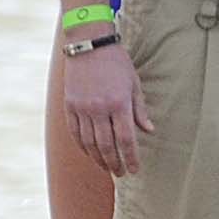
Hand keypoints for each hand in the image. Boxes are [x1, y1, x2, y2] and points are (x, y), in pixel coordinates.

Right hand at [64, 41, 152, 174]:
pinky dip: (82, 146)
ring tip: (106, 167)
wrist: (88, 44)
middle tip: (120, 173)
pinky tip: (90, 153)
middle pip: (107, 145)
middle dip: (115, 163)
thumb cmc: (116, 62)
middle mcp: (99, 108)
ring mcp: (82, 108)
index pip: (126, 139)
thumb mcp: (133, 83)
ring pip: (89, 143)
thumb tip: (149, 131)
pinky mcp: (69, 105)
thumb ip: (140, 109)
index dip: (131, 157)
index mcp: (119, 103)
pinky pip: (75, 132)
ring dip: (98, 158)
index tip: (134, 170)